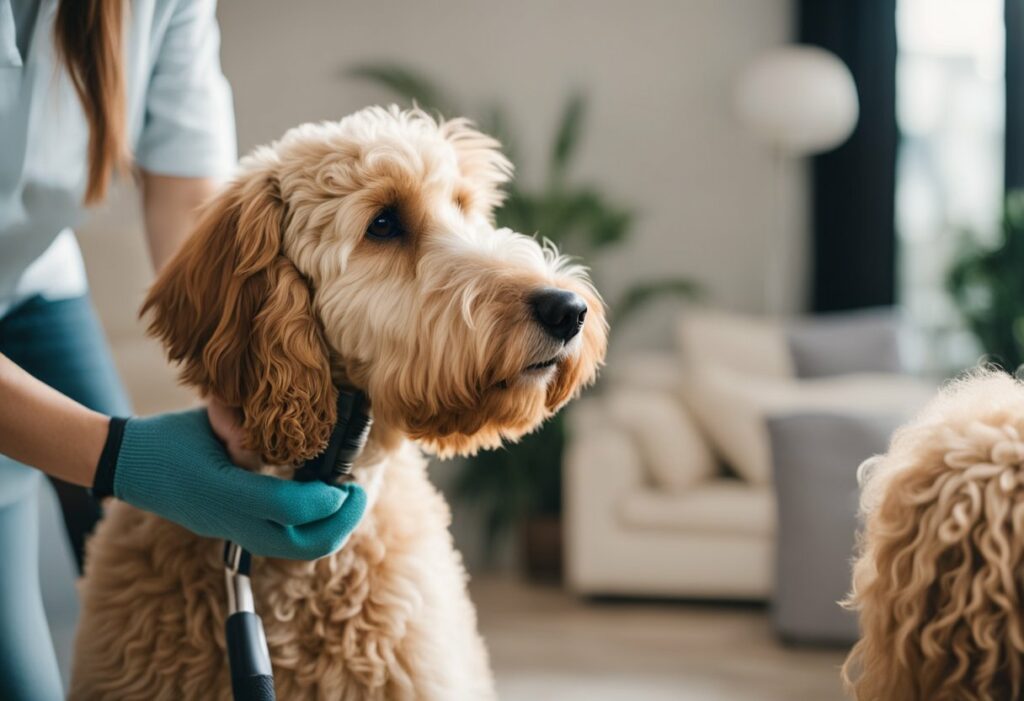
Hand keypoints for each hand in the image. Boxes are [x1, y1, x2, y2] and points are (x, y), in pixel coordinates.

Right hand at [99, 409, 365, 558]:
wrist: (128, 466)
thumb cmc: (168, 437)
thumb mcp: (210, 420)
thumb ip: (247, 427)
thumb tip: (287, 433)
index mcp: (225, 492)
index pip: (289, 509)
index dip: (325, 499)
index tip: (345, 482)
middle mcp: (232, 521)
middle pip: (302, 545)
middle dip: (340, 524)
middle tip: (357, 495)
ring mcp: (233, 533)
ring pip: (295, 551)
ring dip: (328, 531)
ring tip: (345, 501)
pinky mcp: (235, 535)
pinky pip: (283, 544)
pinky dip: (310, 532)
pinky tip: (321, 505)